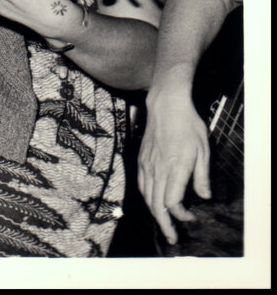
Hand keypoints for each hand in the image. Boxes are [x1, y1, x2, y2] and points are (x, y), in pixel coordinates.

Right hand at [137, 86, 210, 244]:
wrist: (165, 105)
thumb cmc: (187, 125)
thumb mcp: (203, 149)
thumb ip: (202, 175)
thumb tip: (203, 196)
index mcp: (174, 167)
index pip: (171, 202)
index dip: (180, 215)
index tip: (191, 218)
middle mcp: (157, 168)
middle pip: (156, 204)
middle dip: (164, 224)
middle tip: (172, 237)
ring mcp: (147, 164)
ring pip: (146, 196)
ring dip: (154, 213)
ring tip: (162, 224)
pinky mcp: (141, 159)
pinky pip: (141, 184)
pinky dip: (146, 197)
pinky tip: (151, 202)